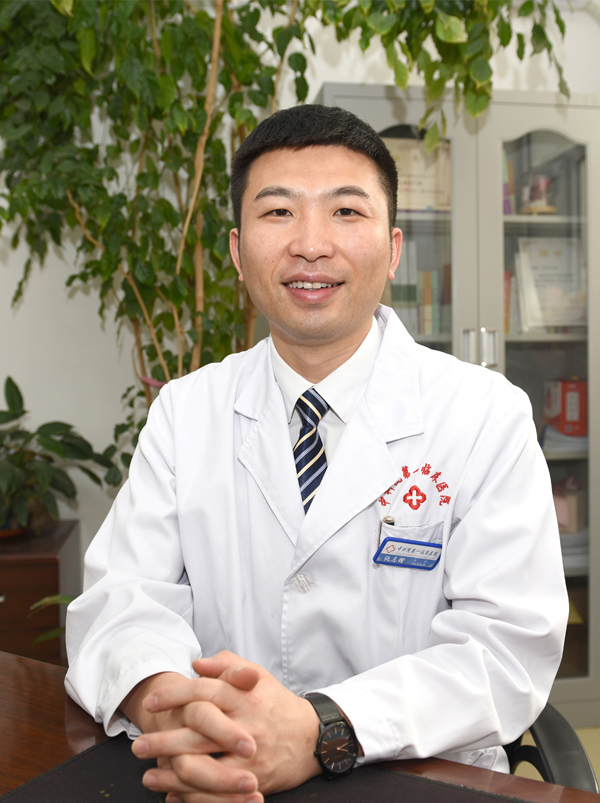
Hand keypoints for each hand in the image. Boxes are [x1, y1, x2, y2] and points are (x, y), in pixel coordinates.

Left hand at [132, 651, 320, 801]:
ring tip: (147, 774)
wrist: (312, 737)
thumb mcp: (258, 675)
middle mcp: (246, 724)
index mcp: (245, 695)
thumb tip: (196, 664)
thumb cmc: (276, 704)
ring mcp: (250, 756)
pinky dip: (192, 796)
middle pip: (198, 732)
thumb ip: (227, 665)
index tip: (152, 702)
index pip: (204, 691)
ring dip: (172, 772)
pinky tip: (172, 794)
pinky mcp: (253, 782)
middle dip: (164, 739)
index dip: (175, 695)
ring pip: (204, 767)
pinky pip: (217, 793)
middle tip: (138, 744)